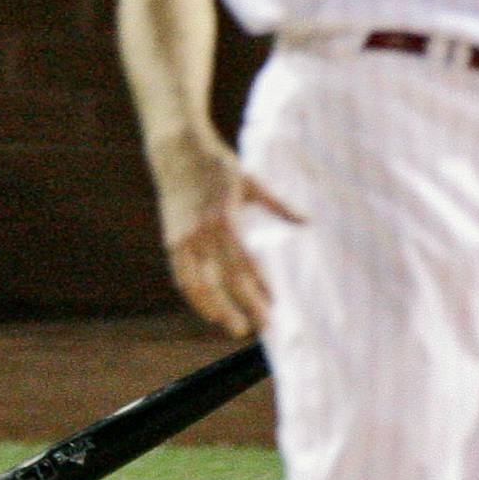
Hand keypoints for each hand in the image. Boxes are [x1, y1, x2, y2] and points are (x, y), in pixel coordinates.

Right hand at [155, 137, 303, 338]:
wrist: (177, 151)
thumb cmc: (219, 166)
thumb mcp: (252, 183)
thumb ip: (279, 205)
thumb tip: (307, 221)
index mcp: (225, 219)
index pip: (244, 265)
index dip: (258, 289)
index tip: (274, 305)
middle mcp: (202, 233)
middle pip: (224, 281)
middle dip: (242, 307)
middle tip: (260, 328)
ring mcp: (183, 238)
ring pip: (198, 285)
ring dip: (216, 309)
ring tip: (234, 326)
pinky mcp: (171, 239)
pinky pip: (182, 276)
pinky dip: (195, 295)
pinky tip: (209, 308)